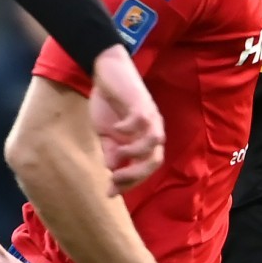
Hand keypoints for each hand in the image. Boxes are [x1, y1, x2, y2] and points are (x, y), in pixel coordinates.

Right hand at [88, 45, 164, 191]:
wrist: (106, 71)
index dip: (130, 183)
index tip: (110, 191)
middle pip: (155, 160)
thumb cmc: (109, 103)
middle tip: (115, 180)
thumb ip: (111, 152)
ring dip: (136, 153)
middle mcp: (152, 131)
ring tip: (117, 154)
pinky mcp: (141, 102)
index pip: (146, 168)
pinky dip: (129, 129)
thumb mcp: (106, 134)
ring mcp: (149, 117)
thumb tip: (112, 171)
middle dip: (136, 174)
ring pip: (155, 142)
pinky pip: (141, 121)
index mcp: (145, 141)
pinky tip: (115, 129)